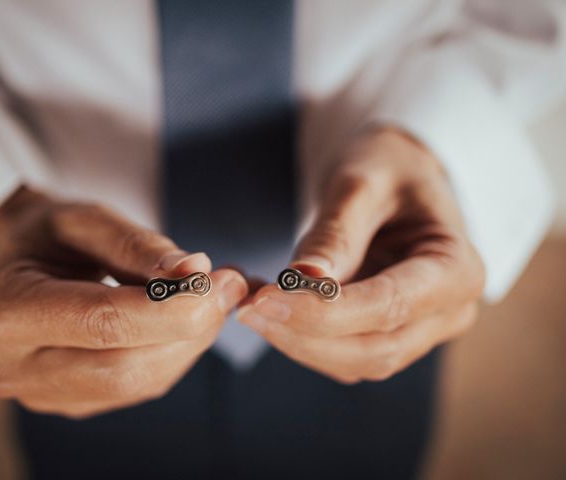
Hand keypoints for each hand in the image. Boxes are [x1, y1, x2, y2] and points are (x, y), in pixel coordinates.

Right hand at [0, 187, 246, 416]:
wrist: (19, 263)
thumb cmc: (49, 235)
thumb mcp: (87, 220)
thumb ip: (138, 247)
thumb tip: (195, 271)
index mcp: (5, 311)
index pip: (102, 322)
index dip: (172, 307)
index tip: (221, 280)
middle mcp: (14, 366)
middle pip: (124, 367)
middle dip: (191, 328)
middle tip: (231, 286)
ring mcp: (42, 393)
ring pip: (139, 383)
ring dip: (192, 342)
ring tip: (217, 296)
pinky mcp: (73, 401)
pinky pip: (140, 387)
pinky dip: (177, 352)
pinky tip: (192, 319)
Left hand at [238, 127, 484, 383]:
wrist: (394, 176)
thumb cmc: (387, 168)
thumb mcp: (362, 184)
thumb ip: (336, 234)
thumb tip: (301, 282)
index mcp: (458, 269)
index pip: (389, 305)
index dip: (324, 311)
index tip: (266, 300)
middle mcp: (447, 311)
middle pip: (375, 350)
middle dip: (304, 335)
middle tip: (247, 308)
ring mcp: (419, 329)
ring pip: (354, 362)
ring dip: (296, 340)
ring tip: (249, 303)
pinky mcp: (386, 333)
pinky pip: (341, 353)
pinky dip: (299, 336)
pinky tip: (266, 307)